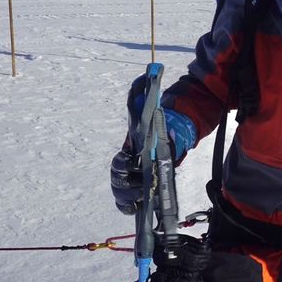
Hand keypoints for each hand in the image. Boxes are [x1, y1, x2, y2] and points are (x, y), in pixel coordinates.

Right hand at [109, 76, 196, 214]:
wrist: (164, 140)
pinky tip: (138, 209)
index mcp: (128, 151)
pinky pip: (128, 206)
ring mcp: (131, 181)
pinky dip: (129, 208)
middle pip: (117, 181)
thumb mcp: (149, 110)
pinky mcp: (140, 191)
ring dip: (129, 198)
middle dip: (126, 186)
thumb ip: (144, 92)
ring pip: (121, 195)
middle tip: (141, 185)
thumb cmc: (154, 127)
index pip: (118, 162)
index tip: (131, 163)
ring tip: (143, 197)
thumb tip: (148, 72)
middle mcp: (126, 168)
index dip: (122, 165)